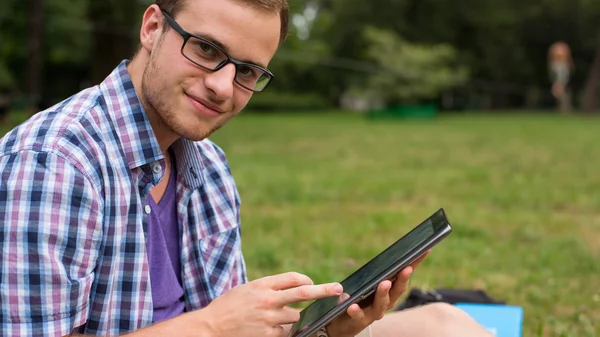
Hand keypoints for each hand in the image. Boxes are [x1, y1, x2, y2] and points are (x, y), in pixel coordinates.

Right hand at [195, 272, 342, 336]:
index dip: (306, 279)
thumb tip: (294, 288)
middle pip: (303, 292)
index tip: (312, 282)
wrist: (210, 328)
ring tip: (271, 318)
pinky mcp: (269, 335)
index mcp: (262, 285)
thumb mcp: (247, 289)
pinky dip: (282, 330)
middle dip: (323, 290)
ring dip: (292, 317)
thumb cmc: (228, 306)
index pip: (293, 278)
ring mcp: (269, 319)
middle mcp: (268, 300)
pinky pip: (285, 332)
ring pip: (295, 316)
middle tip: (338, 289)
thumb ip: (269, 288)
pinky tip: (267, 329)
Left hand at [325, 251, 429, 336]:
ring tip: (384, 283)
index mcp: (390, 290)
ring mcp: (373, 312)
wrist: (344, 323)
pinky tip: (352, 305)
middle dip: (402, 279)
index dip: (415, 263)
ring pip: (381, 304)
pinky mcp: (358, 320)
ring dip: (383, 293)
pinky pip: (358, 315)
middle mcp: (386, 302)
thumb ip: (373, 273)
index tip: (424, 250)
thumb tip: (383, 255)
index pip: (404, 275)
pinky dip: (356, 310)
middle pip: (397, 291)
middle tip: (406, 268)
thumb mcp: (366, 283)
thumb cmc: (358, 298)